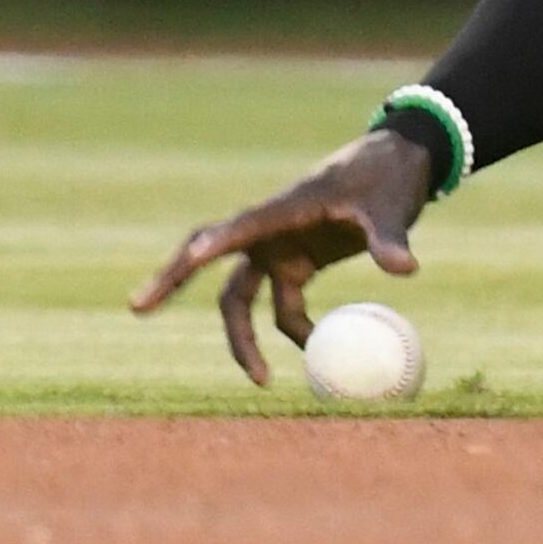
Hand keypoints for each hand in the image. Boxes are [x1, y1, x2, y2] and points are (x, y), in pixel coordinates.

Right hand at [127, 127, 431, 387]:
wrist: (399, 162)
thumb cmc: (388, 176)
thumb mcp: (391, 208)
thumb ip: (390, 239)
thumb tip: (405, 270)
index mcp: (286, 207)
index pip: (240, 227)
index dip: (212, 244)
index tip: (186, 258)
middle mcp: (271, 229)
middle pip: (211, 261)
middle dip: (173, 282)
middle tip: (137, 308)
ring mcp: (279, 246)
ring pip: (241, 295)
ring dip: (245, 337)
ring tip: (262, 381)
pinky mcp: (296, 261)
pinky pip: (279, 304)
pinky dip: (292, 330)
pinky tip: (314, 351)